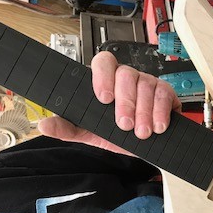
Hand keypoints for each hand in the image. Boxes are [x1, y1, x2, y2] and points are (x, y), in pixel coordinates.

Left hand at [38, 51, 181, 154]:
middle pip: (127, 75)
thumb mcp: (91, 133)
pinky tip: (157, 126)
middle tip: (124, 125)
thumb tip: (46, 125)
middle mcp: (127, 79)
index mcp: (106, 82)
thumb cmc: (118, 136)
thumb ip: (69, 128)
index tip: (104, 99)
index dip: (103, 77)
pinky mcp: (166, 94)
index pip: (104, 63)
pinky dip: (161, 112)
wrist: (144, 149)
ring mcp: (148, 84)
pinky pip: (164, 95)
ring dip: (144, 112)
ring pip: (146, 85)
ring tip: (141, 132)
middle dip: (126, 103)